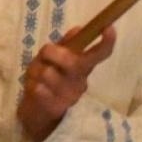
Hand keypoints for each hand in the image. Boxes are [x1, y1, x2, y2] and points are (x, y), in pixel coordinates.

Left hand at [17, 24, 115, 141]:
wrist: (37, 113)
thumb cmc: (47, 81)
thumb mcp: (55, 60)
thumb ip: (66, 45)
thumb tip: (78, 29)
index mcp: (83, 67)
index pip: (101, 55)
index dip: (106, 42)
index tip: (109, 28)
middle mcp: (81, 82)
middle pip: (74, 63)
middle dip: (56, 54)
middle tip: (46, 52)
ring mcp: (70, 97)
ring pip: (49, 73)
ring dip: (36, 71)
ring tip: (36, 77)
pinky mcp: (55, 108)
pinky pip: (40, 88)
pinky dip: (32, 85)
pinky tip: (35, 89)